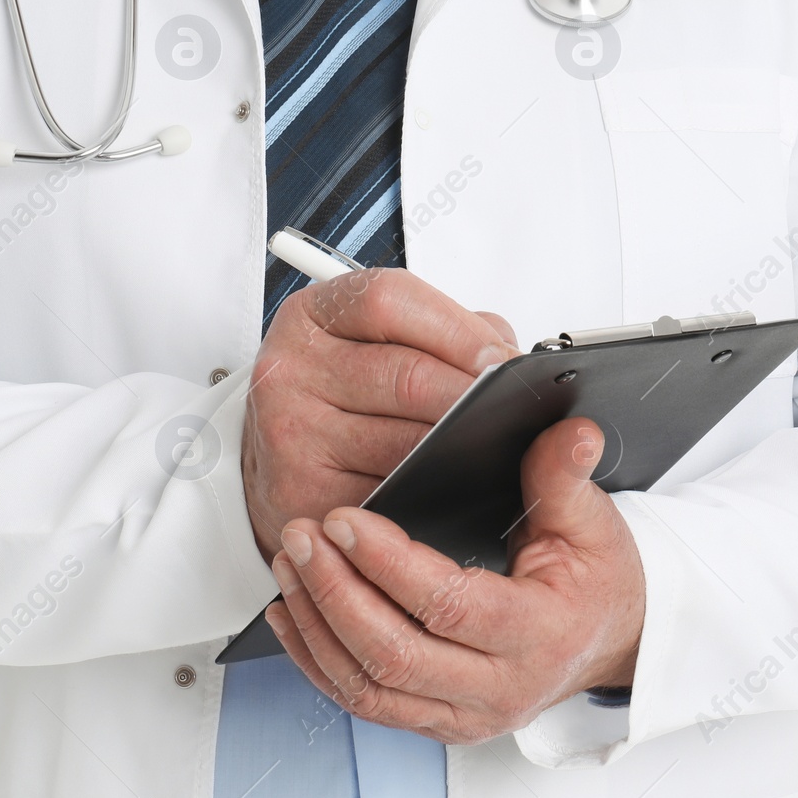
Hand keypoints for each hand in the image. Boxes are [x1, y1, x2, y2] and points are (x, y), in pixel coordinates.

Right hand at [242, 268, 517, 563]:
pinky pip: (390, 496)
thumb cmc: (345, 389)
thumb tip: (510, 360)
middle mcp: (292, 369)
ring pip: (407, 443)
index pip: (390, 300)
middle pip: (407, 376)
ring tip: (494, 448)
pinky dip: (430, 493)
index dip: (458, 329)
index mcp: (312, 316)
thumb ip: (444, 331)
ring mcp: (292, 434)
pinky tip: (450, 487)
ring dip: (461, 450)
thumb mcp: (377, 337)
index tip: (503, 359)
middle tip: (518, 410)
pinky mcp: (302, 494)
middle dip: (474, 397)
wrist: (279, 454)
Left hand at [265, 418, 645, 742]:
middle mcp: (500, 689)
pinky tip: (290, 615)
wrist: (608, 642)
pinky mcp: (437, 723)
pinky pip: (363, 703)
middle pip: (395, 656)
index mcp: (539, 635)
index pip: (449, 606)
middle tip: (301, 535)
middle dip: (336, 592)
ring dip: (317, 626)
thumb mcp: (591, 521)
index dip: (388, 563)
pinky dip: (317, 660)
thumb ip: (566, 475)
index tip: (343, 520)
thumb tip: (573, 430)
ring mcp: (465, 716)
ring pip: (369, 688)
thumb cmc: (596, 579)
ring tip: (289, 564)